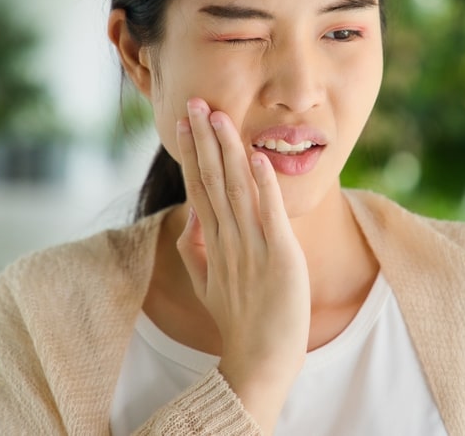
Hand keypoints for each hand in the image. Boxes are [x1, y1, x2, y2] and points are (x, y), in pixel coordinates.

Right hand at [175, 97, 309, 432]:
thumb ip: (194, 250)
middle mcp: (226, 240)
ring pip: (235, 190)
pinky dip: (263, 185)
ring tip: (219, 117)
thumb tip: (190, 217)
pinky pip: (267, 215)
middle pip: (211, 181)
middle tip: (195, 103)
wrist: (259, 361)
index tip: (185, 121)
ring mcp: (251, 248)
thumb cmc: (239, 322)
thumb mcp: (207, 284)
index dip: (193, 153)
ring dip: (228, 152)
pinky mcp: (278, 257)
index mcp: (211, 244)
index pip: (199, 188)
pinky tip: (258, 158)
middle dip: (203, 140)